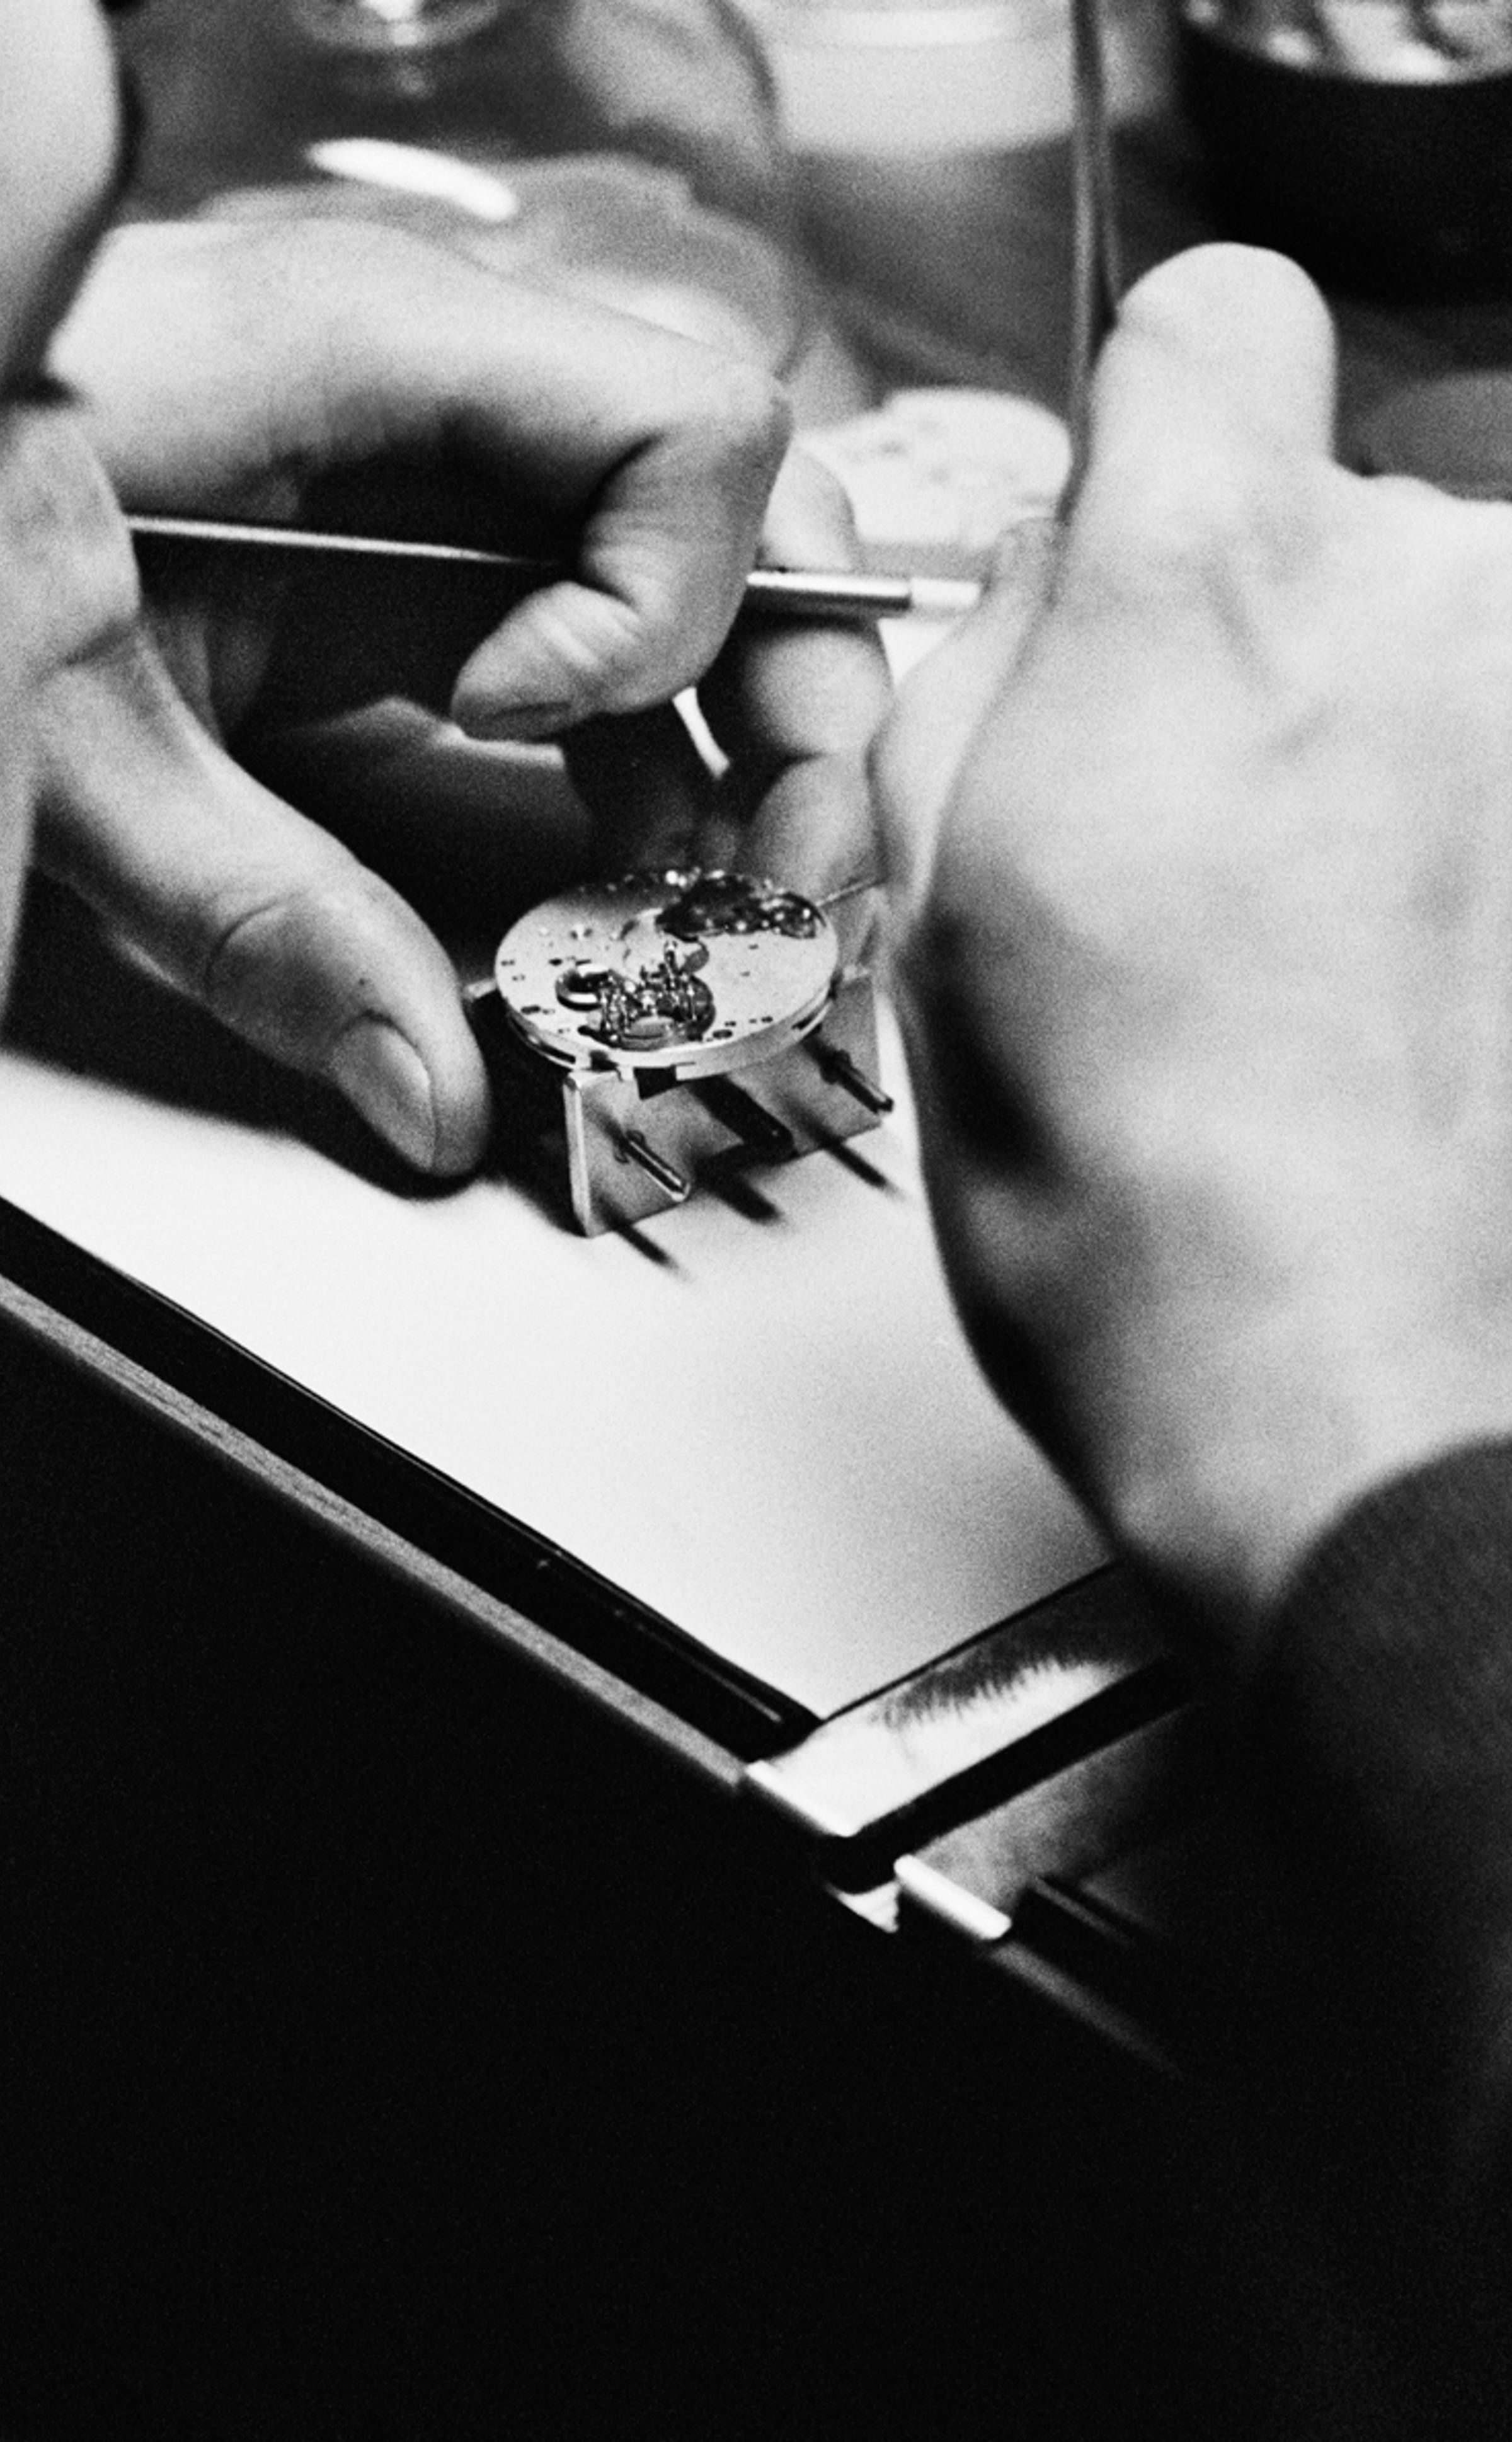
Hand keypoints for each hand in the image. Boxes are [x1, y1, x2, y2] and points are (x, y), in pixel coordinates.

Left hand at [38, 216, 885, 1171]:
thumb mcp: (72, 732)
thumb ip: (259, 916)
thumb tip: (430, 1091)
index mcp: (377, 354)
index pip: (683, 431)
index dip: (655, 607)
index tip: (510, 722)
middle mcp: (449, 392)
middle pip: (743, 509)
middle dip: (795, 703)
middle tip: (796, 876)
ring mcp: (446, 476)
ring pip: (701, 583)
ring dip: (743, 753)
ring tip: (733, 904)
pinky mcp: (420, 561)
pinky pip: (602, 643)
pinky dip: (648, 765)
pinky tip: (630, 873)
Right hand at [875, 243, 1511, 1643]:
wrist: (1324, 1378)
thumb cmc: (1120, 1180)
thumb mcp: (932, 889)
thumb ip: (987, 662)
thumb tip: (1047, 578)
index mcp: (1208, 594)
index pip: (1222, 314)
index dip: (1159, 418)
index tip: (1130, 534)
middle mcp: (1423, 606)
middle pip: (1326, 503)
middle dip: (1241, 621)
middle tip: (1167, 819)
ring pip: (1428, 633)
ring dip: (1354, 732)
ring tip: (1280, 932)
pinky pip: (1488, 750)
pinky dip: (1439, 818)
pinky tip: (1376, 970)